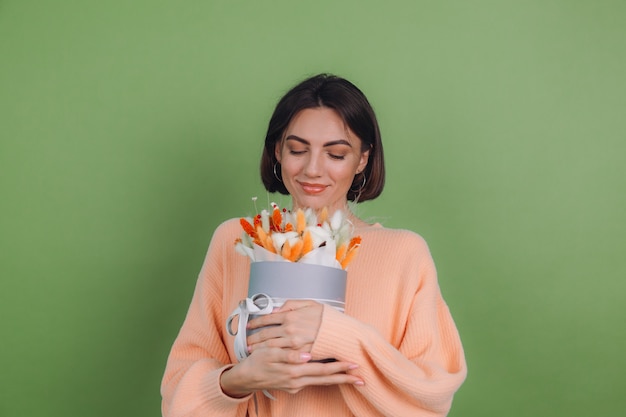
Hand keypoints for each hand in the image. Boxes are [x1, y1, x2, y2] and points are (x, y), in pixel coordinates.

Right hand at [220, 347, 362, 396]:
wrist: (246, 377)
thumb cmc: (257, 361)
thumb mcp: (270, 353)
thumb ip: (289, 354)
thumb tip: (307, 355)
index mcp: (294, 371)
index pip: (323, 370)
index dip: (339, 368)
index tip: (354, 365)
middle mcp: (297, 381)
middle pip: (326, 379)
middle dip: (345, 377)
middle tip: (361, 375)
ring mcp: (296, 385)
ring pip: (321, 382)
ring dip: (338, 380)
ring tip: (353, 378)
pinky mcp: (294, 386)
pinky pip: (313, 382)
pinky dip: (325, 380)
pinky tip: (333, 376)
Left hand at [246, 299, 322, 353]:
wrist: (341, 333)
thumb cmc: (327, 318)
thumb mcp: (310, 303)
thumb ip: (291, 304)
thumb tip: (277, 310)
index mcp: (291, 315)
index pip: (268, 319)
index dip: (256, 322)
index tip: (249, 325)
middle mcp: (290, 329)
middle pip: (265, 334)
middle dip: (254, 338)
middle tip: (246, 341)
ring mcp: (294, 343)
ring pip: (270, 346)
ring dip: (259, 348)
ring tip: (251, 350)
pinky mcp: (299, 354)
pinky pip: (281, 355)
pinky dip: (271, 356)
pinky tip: (266, 357)